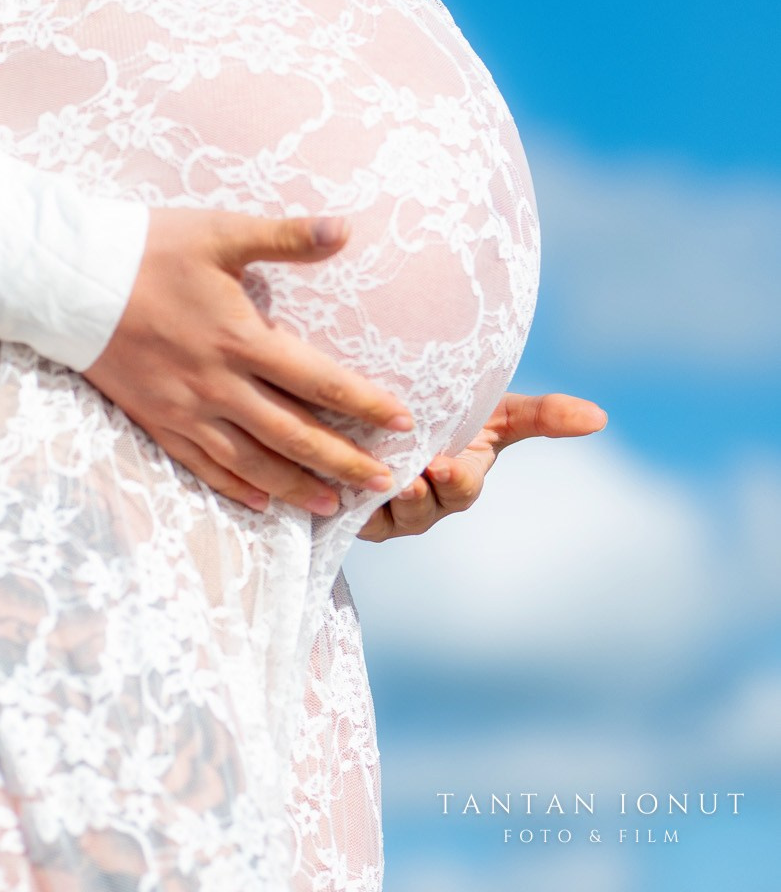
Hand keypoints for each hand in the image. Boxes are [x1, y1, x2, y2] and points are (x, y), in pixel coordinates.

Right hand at [83, 207, 413, 517]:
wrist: (69, 280)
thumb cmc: (149, 249)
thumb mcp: (221, 232)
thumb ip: (285, 236)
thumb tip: (345, 229)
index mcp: (241, 339)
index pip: (319, 382)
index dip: (365, 404)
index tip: (404, 421)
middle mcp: (218, 385)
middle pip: (294, 435)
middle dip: (344, 462)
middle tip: (384, 484)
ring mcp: (186, 410)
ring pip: (252, 462)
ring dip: (296, 487)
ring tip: (332, 506)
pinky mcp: (157, 420)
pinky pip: (204, 466)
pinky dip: (236, 489)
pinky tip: (260, 503)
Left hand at [357, 390, 607, 541]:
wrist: (380, 416)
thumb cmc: (445, 412)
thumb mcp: (492, 411)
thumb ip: (541, 414)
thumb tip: (601, 416)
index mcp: (455, 482)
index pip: (459, 489)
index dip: (453, 481)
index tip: (445, 465)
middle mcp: (419, 503)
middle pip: (418, 509)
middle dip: (414, 497)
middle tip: (406, 479)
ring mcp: (380, 509)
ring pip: (378, 514)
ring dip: (375, 498)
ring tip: (369, 480)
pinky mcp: (340, 507)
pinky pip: (338, 509)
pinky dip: (334, 495)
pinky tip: (325, 475)